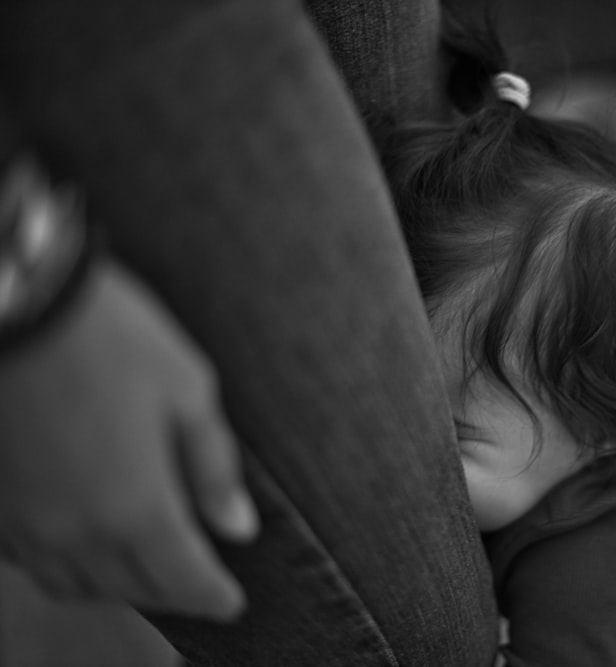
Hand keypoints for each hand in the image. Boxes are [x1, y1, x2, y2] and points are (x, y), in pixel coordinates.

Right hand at [0, 262, 257, 618]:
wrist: (22, 301)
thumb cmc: (114, 338)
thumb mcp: (188, 391)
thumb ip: (213, 468)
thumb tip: (238, 526)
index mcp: (135, 508)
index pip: (183, 578)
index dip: (213, 595)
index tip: (232, 602)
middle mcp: (75, 530)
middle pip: (132, 587)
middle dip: (172, 592)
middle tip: (197, 584)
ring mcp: (25, 521)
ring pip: (75, 583)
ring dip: (118, 584)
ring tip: (147, 568)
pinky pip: (30, 560)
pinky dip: (66, 564)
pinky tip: (84, 540)